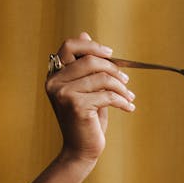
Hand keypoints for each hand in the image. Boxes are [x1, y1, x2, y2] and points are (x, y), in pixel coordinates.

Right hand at [45, 33, 135, 163]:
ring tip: (129, 96)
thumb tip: (84, 32)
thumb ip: (85, 65)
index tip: (111, 54)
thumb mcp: (87, 88)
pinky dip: (122, 101)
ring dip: (121, 87)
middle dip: (113, 69)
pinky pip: (107, 95)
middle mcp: (54, 83)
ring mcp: (63, 94)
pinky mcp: (75, 106)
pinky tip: (129, 107)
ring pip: (101, 78)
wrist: (81, 150)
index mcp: (54, 75)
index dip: (91, 46)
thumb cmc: (86, 119)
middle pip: (89, 60)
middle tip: (126, 80)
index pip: (69, 46)